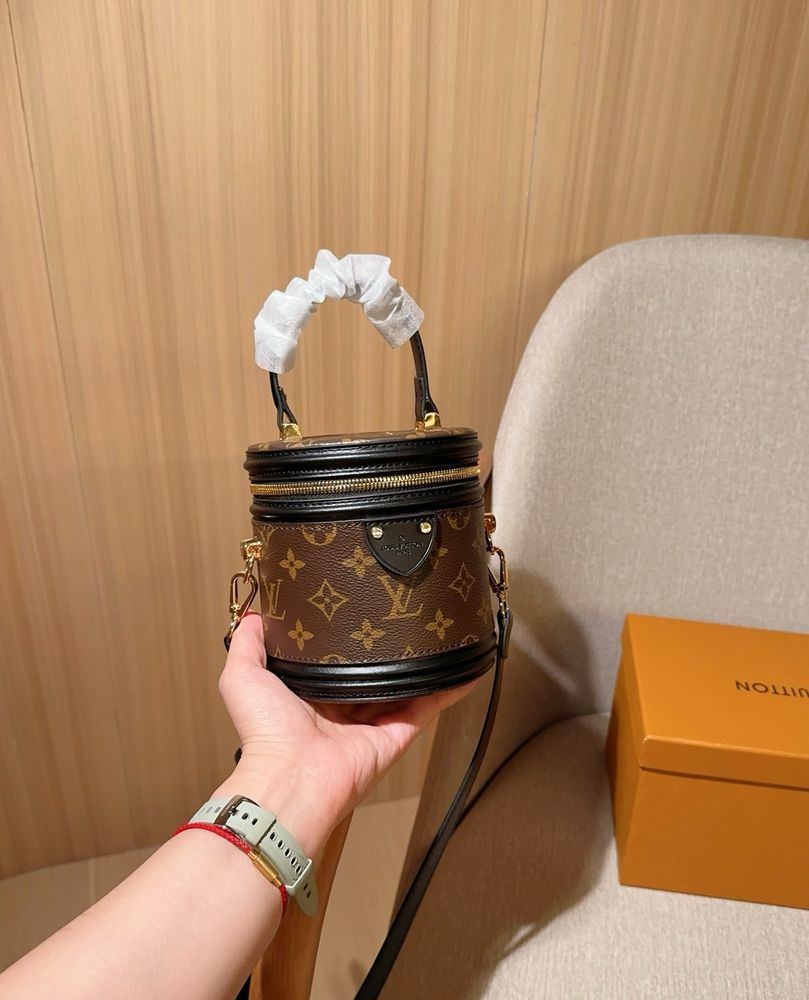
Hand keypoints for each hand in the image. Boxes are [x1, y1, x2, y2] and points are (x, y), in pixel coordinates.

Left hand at [215, 612, 480, 854]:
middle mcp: (343, 708)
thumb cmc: (265, 734)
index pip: (333, 662)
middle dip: (387, 650)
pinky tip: (464, 668)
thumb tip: (256, 615)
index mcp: (309, 696)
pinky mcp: (398, 733)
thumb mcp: (243, 677)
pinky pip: (428, 706)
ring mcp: (373, 722)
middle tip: (403, 614)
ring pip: (405, 687)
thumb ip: (248, 644)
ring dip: (422, 665)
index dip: (345, 639)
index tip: (358, 609)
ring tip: (440, 633)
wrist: (291, 778)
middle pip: (372, 673)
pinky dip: (449, 688)